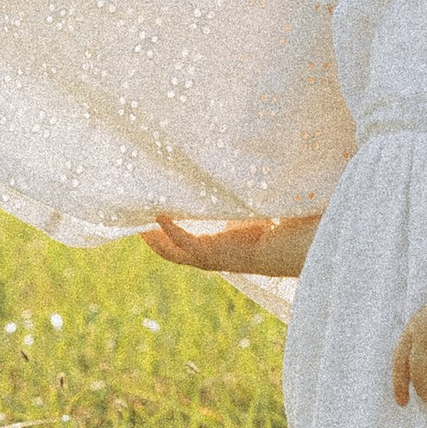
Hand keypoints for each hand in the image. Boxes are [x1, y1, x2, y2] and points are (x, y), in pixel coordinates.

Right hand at [141, 214, 314, 277]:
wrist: (291, 247)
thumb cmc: (277, 228)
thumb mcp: (251, 210)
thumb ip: (241, 198)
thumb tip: (243, 169)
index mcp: (220, 247)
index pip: (189, 242)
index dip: (171, 232)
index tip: (155, 215)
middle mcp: (212, 256)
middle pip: (173, 252)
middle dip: (154, 239)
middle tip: (135, 221)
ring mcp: (210, 258)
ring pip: (173, 253)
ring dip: (155, 240)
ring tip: (138, 224)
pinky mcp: (212, 255)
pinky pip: (185, 243)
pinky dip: (171, 231)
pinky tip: (158, 217)